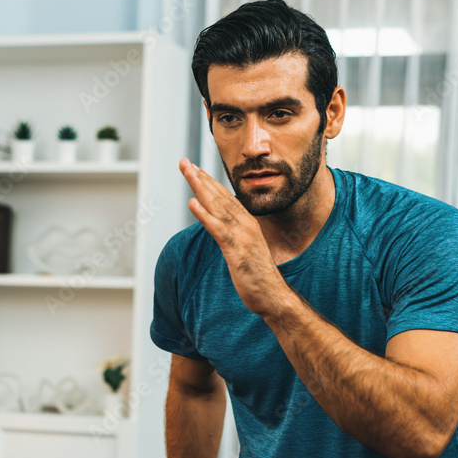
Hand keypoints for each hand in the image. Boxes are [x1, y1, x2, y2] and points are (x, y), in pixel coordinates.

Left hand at [179, 158, 287, 316]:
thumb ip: (234, 235)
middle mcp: (245, 224)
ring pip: (218, 207)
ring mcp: (241, 236)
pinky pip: (218, 230)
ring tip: (188, 173)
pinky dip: (205, 215)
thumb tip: (221, 228)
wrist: (273, 295)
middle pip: (219, 196)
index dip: (208, 182)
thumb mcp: (244, 249)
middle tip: (184, 163)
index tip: (194, 169)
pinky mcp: (236, 250)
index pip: (225, 197)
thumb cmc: (258, 275)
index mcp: (246, 222)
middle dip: (201, 178)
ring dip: (201, 189)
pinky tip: (193, 204)